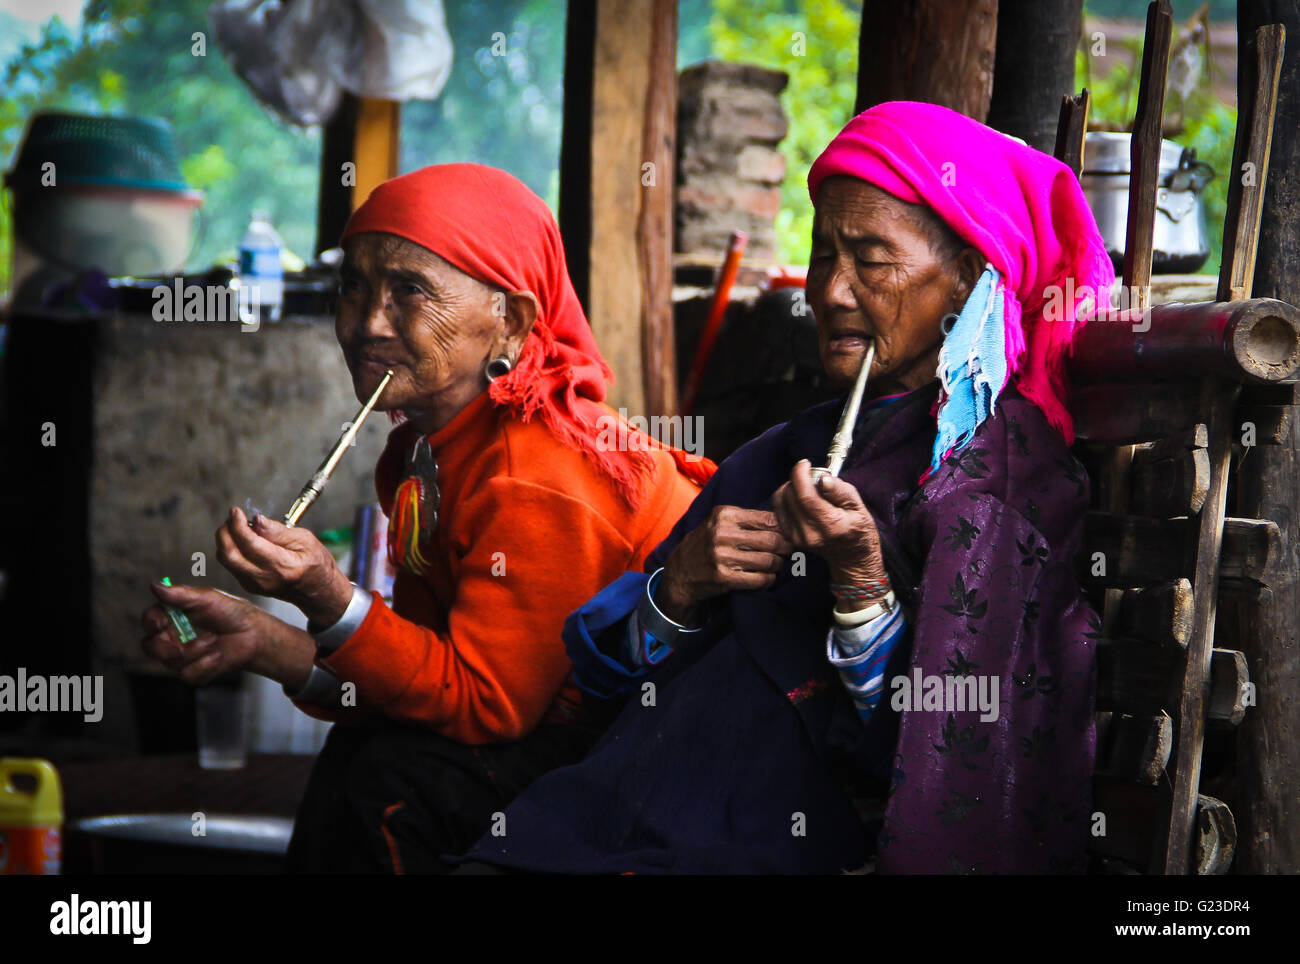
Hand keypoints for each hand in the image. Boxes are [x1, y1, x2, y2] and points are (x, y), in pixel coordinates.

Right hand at [141, 581, 314, 689]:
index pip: (149, 621)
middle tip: (180, 647)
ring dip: (196, 651)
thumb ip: (180, 595)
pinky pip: (189, 674)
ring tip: (214, 639)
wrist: (254, 634)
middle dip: (164, 649)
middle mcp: (173, 637)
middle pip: (150, 647)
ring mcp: (183, 656)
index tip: (162, 624)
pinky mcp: (195, 672)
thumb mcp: (207, 599)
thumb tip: (155, 586)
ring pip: (172, 662)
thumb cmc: (232, 612)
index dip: (151, 623)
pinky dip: (206, 664)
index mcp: (173, 617)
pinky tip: (218, 655)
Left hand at [215, 506, 352, 626]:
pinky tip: (243, 540)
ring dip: (225, 540)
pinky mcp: (250, 586)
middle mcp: (265, 579)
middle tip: (233, 517)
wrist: (319, 591)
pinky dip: (230, 549)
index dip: (238, 524)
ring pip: (226, 560)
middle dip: (224, 532)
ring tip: (237, 526)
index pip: (250, 544)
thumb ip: (279, 531)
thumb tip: (257, 520)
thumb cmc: (316, 564)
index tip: (236, 511)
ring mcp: (255, 585)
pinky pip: (230, 565)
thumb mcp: (306, 540)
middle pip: (229, 555)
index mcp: (282, 566)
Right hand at [657, 506, 793, 623]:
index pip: (767, 519)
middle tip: (789, 551)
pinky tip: (768, 577)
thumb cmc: (706, 544)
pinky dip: (769, 579)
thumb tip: (783, 522)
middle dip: (786, 547)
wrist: (680, 572)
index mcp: (723, 515)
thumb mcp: (718, 522)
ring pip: (768, 561)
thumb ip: (746, 519)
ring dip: (778, 565)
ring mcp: (722, 557)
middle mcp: (722, 534)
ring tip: (777, 564)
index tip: (788, 535)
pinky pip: (759, 579)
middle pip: (772, 540)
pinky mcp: (724, 578)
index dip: (783, 528)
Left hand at [772, 459, 885, 587]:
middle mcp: (809, 533)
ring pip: (781, 499)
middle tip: (813, 476)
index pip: (805, 496)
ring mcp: (796, 537)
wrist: (851, 556)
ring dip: (791, 486)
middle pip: (790, 495)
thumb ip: (840, 491)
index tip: (805, 463)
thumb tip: (823, 479)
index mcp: (829, 525)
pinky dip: (787, 497)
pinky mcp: (788, 535)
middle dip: (799, 478)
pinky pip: (778, 507)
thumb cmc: (857, 528)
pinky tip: (801, 498)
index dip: (801, 474)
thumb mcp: (858, 506)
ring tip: (808, 488)